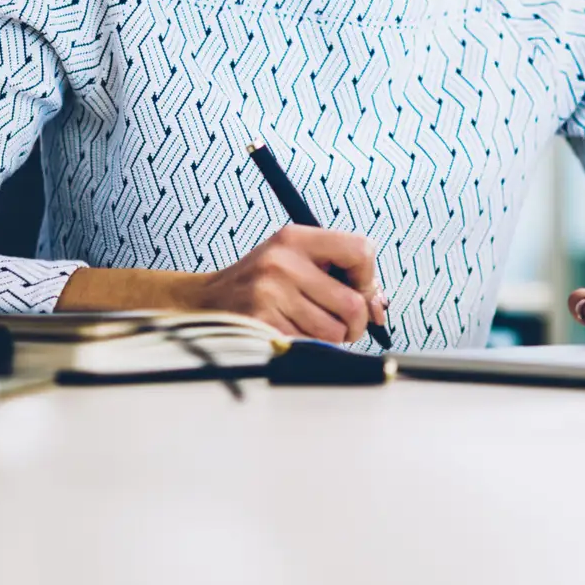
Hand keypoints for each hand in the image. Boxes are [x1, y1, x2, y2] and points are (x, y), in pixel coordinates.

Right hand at [192, 226, 387, 344]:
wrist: (206, 301)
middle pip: (354, 303)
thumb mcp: (295, 260)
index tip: (355, 288)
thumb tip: (378, 308)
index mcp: (295, 237)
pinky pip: (311, 347)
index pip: (361, 250)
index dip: (367, 278)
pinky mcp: (263, 323)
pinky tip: (290, 332)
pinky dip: (308, 347)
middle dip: (355, 323)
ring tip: (308, 325)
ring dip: (330, 338)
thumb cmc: (261, 283)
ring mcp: (271, 293)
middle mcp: (283, 261)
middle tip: (341, 323)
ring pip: (335, 332)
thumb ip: (341, 275)